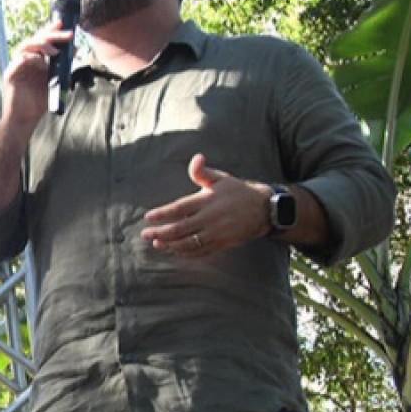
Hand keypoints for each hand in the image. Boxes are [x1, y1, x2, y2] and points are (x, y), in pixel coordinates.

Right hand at [0, 18, 74, 129]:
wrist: (25, 120)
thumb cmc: (38, 102)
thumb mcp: (56, 81)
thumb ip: (63, 66)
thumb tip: (75, 50)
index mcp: (34, 60)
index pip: (42, 40)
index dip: (51, 30)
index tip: (64, 24)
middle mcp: (24, 61)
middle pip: (35, 40)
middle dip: (51, 35)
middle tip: (67, 35)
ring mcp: (16, 67)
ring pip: (25, 46)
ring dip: (41, 45)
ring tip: (55, 52)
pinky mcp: (10, 75)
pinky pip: (19, 61)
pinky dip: (31, 59)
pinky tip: (42, 63)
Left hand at [141, 155, 271, 258]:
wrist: (264, 209)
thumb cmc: (237, 192)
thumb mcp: (221, 179)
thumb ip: (202, 172)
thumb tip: (196, 158)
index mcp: (208, 200)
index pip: (180, 208)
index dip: (163, 213)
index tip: (148, 217)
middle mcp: (211, 218)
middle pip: (180, 229)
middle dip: (161, 233)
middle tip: (146, 234)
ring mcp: (217, 233)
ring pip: (189, 243)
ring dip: (171, 245)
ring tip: (157, 244)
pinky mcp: (222, 244)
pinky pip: (201, 252)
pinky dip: (186, 253)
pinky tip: (174, 251)